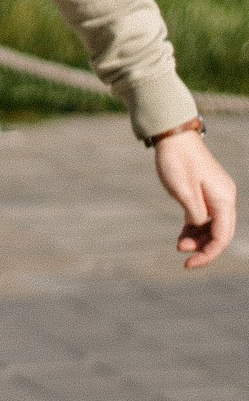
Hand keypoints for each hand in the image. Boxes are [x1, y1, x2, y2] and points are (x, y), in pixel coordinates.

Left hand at [153, 128, 236, 267]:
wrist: (174, 136)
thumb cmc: (177, 161)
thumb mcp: (183, 191)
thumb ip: (195, 213)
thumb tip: (199, 227)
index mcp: (224, 199)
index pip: (222, 236)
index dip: (208, 254)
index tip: (189, 264)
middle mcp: (225, 198)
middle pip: (221, 233)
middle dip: (204, 249)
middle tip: (183, 256)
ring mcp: (217, 195)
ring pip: (212, 226)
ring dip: (198, 238)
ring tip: (179, 246)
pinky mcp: (206, 192)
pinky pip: (205, 217)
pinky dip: (195, 227)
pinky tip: (183, 236)